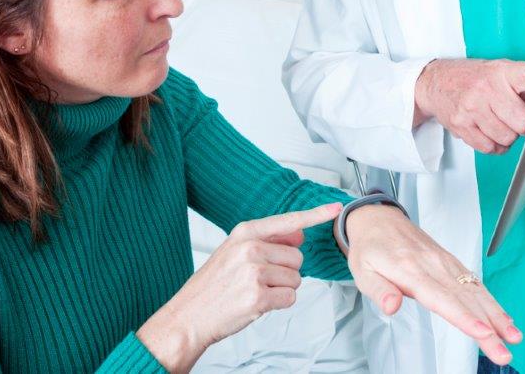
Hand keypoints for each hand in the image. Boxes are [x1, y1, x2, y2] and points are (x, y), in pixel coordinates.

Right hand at [136, 203, 341, 372]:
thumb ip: (268, 240)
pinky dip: (278, 304)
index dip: (316, 215)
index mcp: (244, 232)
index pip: (289, 220)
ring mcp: (254, 271)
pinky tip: (257, 303)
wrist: (188, 315)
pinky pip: (290, 297)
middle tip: (258, 280)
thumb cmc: (212, 286)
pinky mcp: (258, 295)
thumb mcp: (233, 251)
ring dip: (281, 288)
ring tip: (254, 291)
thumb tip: (299, 233)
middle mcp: (250, 248)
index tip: (336, 208)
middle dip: (285, 271)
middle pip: (297, 256)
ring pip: (295, 278)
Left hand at [344, 204, 522, 365]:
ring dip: (497, 315)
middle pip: (465, 300)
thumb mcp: (363, 270)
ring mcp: (444, 262)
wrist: (378, 219)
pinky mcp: (450, 262)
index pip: (442, 298)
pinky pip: (474, 282)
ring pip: (475, 291)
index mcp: (410, 269)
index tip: (482, 333)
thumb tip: (391, 307)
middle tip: (504, 351)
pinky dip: (491, 302)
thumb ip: (380, 290)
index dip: (464, 317)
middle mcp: (433, 265)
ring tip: (513, 337)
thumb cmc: (371, 247)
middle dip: (489, 327)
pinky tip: (503, 318)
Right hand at [414, 59, 524, 153]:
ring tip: (500, 123)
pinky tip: (489, 131)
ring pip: (508, 138)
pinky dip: (494, 145)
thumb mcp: (503, 74)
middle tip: (519, 119)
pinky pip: (490, 147)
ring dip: (509, 137)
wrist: (435, 82)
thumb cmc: (475, 78)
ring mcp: (472, 107)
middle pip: (524, 122)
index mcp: (504, 71)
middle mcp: (488, 87)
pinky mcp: (461, 124)